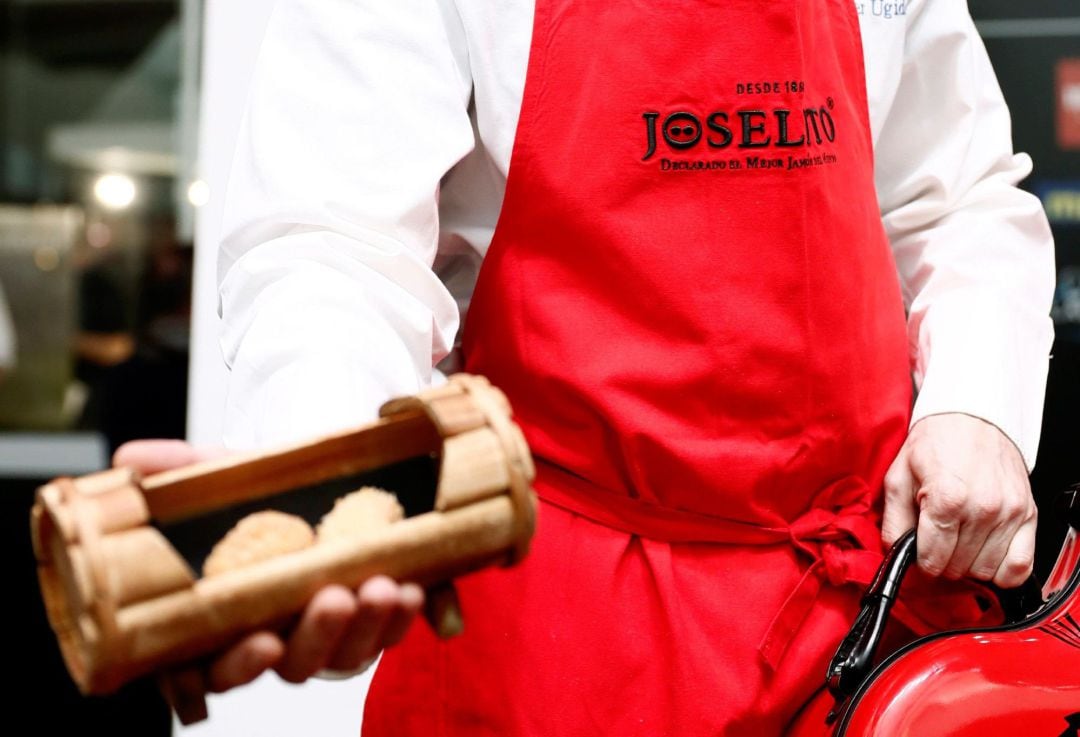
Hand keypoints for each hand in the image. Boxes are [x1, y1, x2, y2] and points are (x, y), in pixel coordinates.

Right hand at [113, 440, 423, 690]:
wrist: (312, 473)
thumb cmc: (254, 489)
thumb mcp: (215, 473)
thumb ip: (175, 469)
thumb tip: (129, 460)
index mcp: (226, 618)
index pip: (218, 668)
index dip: (239, 666)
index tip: (261, 643)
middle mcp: (278, 635)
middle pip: (294, 665)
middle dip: (317, 637)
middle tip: (335, 598)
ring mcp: (329, 631)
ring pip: (348, 654)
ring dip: (368, 627)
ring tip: (386, 586)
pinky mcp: (374, 618)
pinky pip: (391, 631)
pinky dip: (409, 618)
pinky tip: (418, 589)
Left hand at [881, 414, 1036, 588]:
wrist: (971, 417)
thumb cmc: (935, 443)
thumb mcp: (898, 476)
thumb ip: (893, 521)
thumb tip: (895, 553)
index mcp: (947, 499)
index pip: (932, 560)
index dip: (921, 559)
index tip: (920, 548)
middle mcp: (982, 508)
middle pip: (958, 568)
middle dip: (942, 560)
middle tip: (938, 538)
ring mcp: (1009, 513)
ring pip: (986, 572)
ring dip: (969, 564)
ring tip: (960, 540)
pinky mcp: (1028, 514)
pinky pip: (1021, 566)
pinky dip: (1004, 572)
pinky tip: (987, 556)